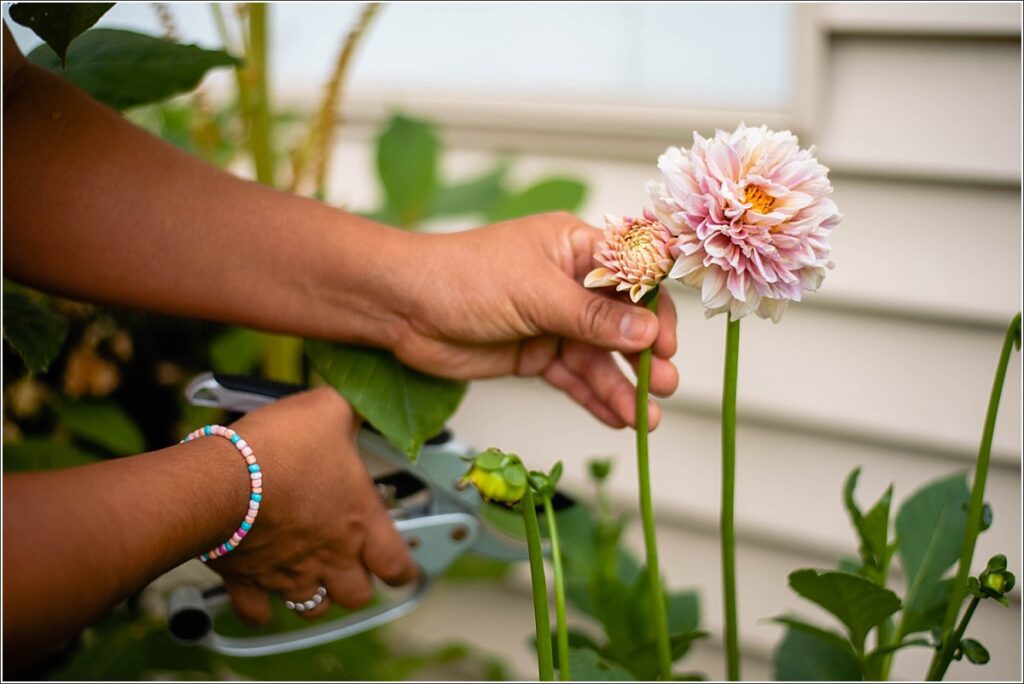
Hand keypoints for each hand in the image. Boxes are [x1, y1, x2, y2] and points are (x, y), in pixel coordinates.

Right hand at [208, 387, 416, 623]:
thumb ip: (352, 407)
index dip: (403, 568)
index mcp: (358, 521)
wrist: (217, 482)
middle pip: (357, 595)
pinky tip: (261, 591)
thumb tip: (363, 397)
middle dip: (356, 583)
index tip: (401, 565)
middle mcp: (329, 556)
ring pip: (313, 608)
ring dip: (315, 596)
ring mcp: (288, 574)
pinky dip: (261, 607)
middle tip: (351, 564)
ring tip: (311, 576)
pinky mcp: (248, 581)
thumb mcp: (329, 410)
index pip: (397, 565)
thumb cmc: (277, 451)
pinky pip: (258, 612)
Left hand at [389, 212, 678, 428]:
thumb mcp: (536, 293)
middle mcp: (569, 284)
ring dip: (622, 386)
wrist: (403, 308)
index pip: (632, 274)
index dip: (655, 307)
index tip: (666, 341)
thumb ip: (592, 317)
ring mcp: (553, 321)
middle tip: (662, 385)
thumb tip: (648, 331)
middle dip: (644, 356)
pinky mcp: (535, 354)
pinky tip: (617, 419)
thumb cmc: (463, 277)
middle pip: (622, 322)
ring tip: (644, 418)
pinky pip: (574, 378)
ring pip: (599, 357)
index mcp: (575, 248)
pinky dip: (594, 398)